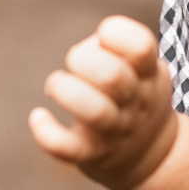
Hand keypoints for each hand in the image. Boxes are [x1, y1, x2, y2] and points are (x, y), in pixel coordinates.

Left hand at [29, 15, 180, 189]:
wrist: (151, 156)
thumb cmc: (135, 95)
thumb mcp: (144, 69)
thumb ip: (117, 47)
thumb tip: (89, 47)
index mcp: (148, 73)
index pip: (139, 46)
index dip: (115, 33)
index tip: (103, 39)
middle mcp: (135, 102)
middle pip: (112, 76)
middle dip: (82, 60)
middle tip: (74, 64)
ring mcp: (114, 131)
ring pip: (95, 112)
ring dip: (66, 91)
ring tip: (55, 85)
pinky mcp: (91, 155)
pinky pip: (66, 149)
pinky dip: (46, 132)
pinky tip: (38, 116)